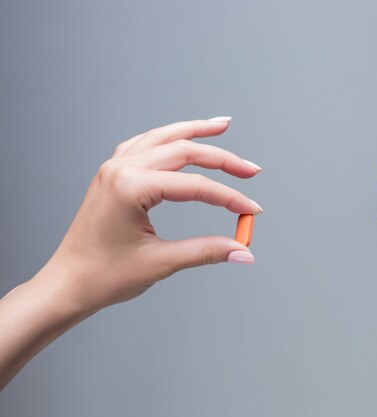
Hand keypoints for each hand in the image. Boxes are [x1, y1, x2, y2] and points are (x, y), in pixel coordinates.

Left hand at [40, 117, 262, 315]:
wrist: (66, 285)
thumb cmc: (102, 276)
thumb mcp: (161, 262)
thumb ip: (207, 251)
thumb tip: (243, 251)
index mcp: (129, 187)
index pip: (195, 186)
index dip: (229, 198)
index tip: (251, 211)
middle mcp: (120, 169)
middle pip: (183, 151)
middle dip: (222, 159)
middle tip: (251, 170)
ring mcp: (113, 168)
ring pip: (163, 138)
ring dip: (195, 132)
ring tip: (221, 125)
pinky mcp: (112, 175)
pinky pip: (145, 145)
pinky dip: (169, 138)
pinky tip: (182, 137)